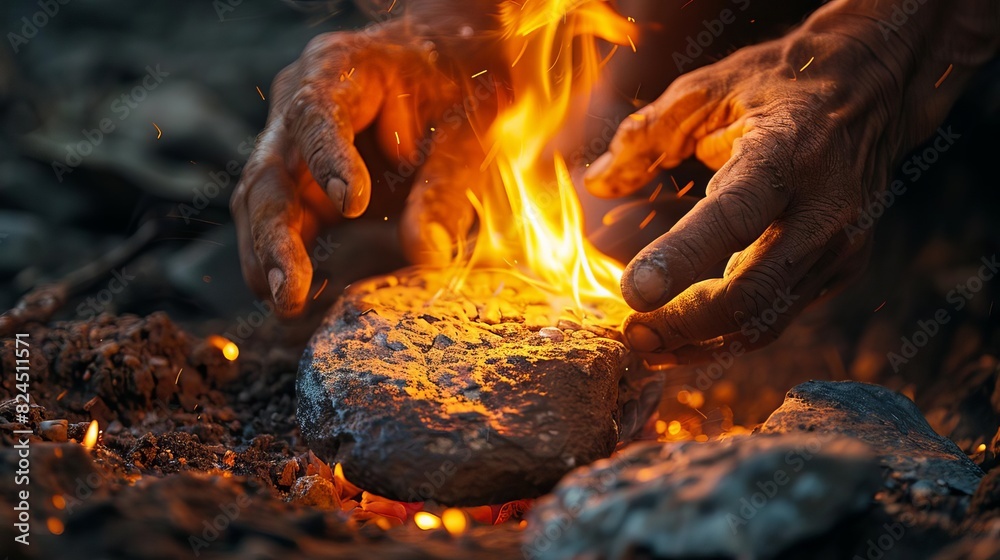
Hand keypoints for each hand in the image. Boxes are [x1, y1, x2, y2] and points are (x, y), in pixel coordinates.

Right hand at [231, 22, 484, 316]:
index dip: (328, 158)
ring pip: (259, 205)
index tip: (353, 204)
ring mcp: (291, 147)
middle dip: (275, 237)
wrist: (448, 68)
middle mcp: (298, 106)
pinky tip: (302, 302)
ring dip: (268, 258)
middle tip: (288, 292)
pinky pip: (281, 225)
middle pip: (269, 171)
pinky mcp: (299, 184)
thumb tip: (426, 254)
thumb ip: (446, 184)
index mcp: (339, 69)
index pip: (316, 111)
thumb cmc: (455, 86)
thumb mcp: (467, 127)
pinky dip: (287, 263)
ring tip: (287, 308)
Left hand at [584, 22, 908, 362]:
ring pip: (765, 322)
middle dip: (684, 325)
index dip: (682, 259)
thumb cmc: (780, 86)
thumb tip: (596, 180)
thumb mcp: (709, 87)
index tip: (633, 293)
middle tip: (630, 333)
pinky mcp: (841, 270)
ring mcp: (839, 247)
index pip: (733, 217)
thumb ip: (647, 133)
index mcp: (785, 154)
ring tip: (645, 344)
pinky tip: (684, 337)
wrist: (874, 89)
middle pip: (752, 294)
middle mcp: (821, 210)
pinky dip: (727, 335)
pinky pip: (777, 318)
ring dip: (700, 343)